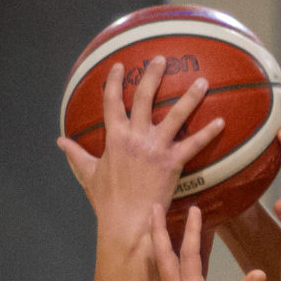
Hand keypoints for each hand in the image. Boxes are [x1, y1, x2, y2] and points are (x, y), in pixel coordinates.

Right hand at [56, 59, 223, 244]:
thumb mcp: (88, 174)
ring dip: (190, 97)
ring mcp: (155, 148)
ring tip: (202, 81)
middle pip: (145, 98)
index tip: (120, 66)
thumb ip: (75, 154)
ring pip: (176, 115)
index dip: (116, 82)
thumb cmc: (106, 200)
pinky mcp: (173, 162)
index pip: (112, 101)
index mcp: (114, 137)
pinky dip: (208, 133)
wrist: (126, 222)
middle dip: (153, 75)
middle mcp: (135, 137)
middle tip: (162, 58)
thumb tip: (59, 141)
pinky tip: (221, 122)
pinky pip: (194, 144)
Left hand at [149, 207, 265, 280]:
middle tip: (153, 206)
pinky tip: (173, 256)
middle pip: (163, 254)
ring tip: (158, 223)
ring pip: (163, 264)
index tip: (194, 209)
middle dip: (158, 229)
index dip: (191, 230)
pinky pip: (169, 276)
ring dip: (159, 242)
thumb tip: (260, 272)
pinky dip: (169, 260)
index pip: (189, 255)